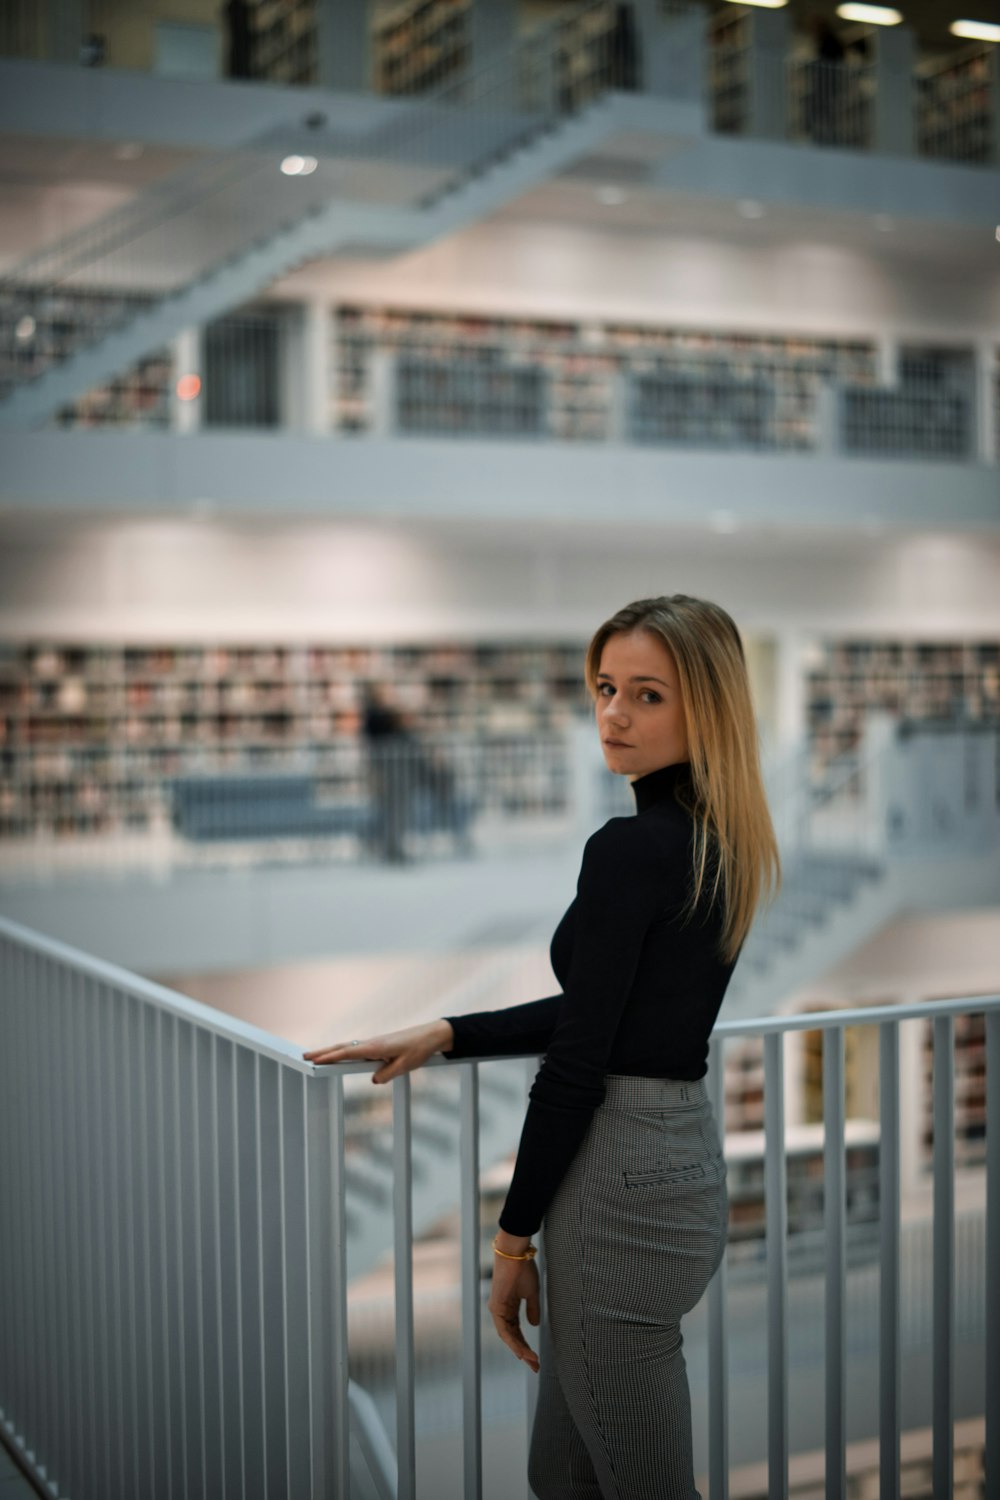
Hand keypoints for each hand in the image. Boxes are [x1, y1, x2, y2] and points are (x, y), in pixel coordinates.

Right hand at [302, 1019, 453, 1084]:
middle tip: (303, 1056)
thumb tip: (373, 1080)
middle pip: (342, 1047)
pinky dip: (342, 1051)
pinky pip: (356, 1048)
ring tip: (314, 1056)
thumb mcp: (404, 1066)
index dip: (330, 1057)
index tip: (314, 1061)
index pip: (347, 1053)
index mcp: (375, 1047)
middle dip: (322, 1052)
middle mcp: (371, 1043)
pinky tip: (338, 1056)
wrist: (431, 1035)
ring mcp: (374, 1043)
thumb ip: (387, 1074)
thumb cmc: (419, 1049)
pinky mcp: (378, 1045)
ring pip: (347, 1047)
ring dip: (330, 1051)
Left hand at [488, 1242, 539, 1373]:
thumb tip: (534, 1325)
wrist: (516, 1254)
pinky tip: (523, 1351)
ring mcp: (497, 1310)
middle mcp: (501, 1311)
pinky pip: (505, 1330)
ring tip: (532, 1362)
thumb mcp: (531, 1293)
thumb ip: (532, 1309)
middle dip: (524, 1353)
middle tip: (535, 1367)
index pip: (517, 1331)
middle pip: (512, 1337)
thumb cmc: (523, 1269)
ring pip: (508, 1337)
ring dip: (520, 1350)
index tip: (535, 1358)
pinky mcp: (496, 1307)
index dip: (526, 1345)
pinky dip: (514, 1342)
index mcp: (508, 1307)